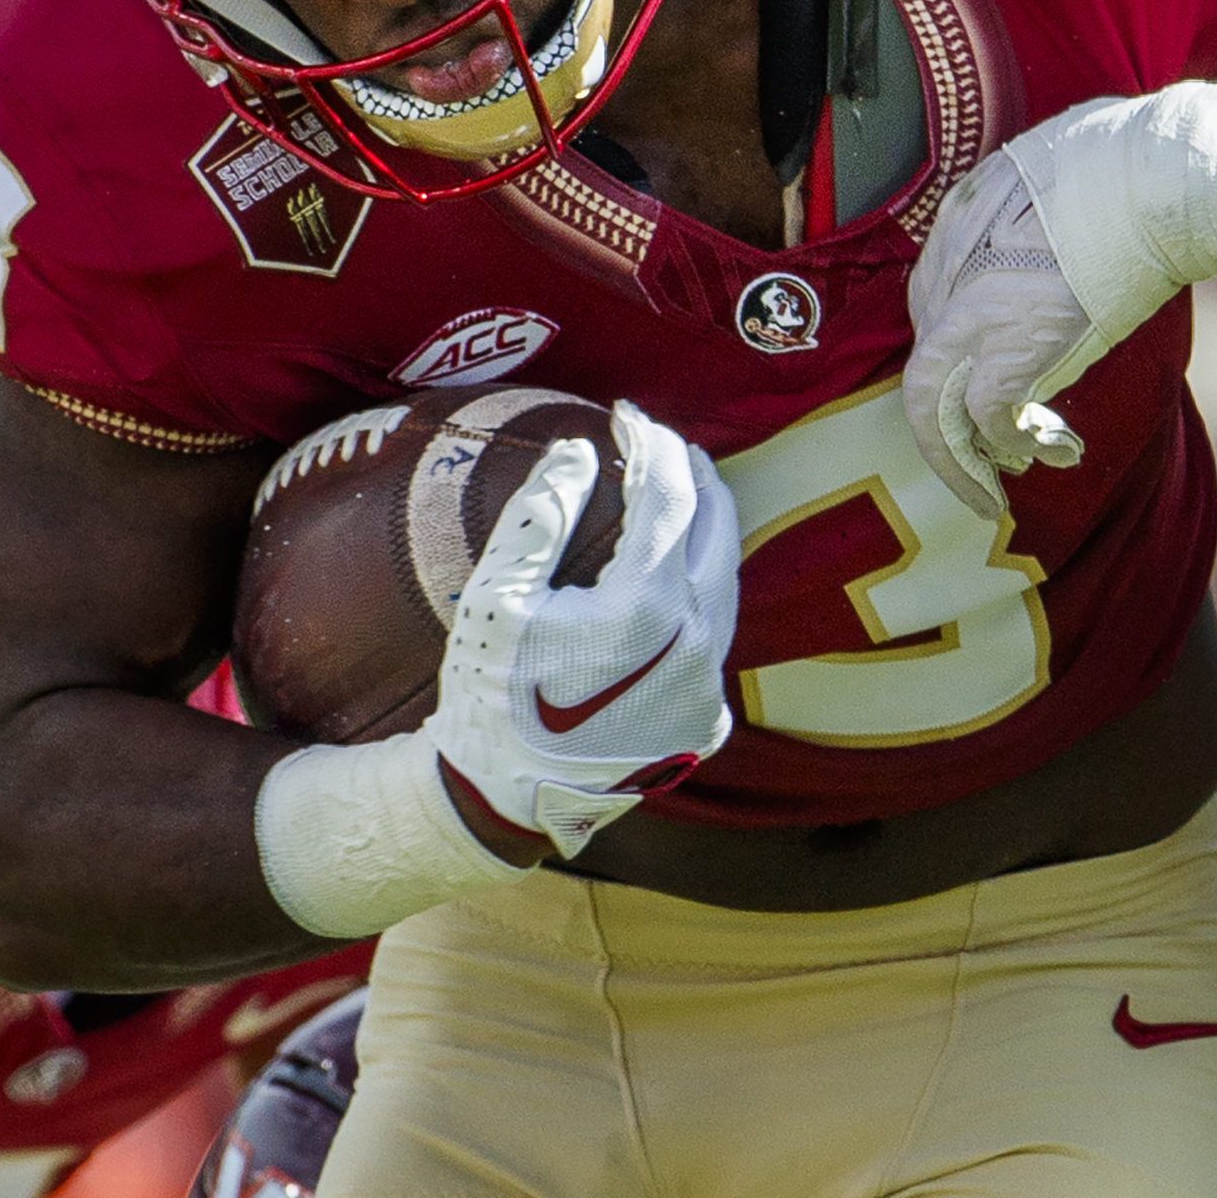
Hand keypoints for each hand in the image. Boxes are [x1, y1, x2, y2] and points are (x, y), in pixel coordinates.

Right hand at [433, 399, 740, 854]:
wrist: (504, 802)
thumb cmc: (489, 697)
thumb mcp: (495, 599)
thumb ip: (540, 515)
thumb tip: (579, 449)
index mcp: (648, 608)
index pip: (670, 494)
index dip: (650, 442)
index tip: (625, 414)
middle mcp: (697, 644)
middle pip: (719, 527)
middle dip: (693, 473)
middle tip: (660, 443)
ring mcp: (708, 686)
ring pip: (727, 581)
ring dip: (704, 530)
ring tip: (672, 494)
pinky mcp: (706, 720)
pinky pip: (717, 635)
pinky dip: (699, 591)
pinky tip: (669, 576)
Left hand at [902, 84, 1216, 516]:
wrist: (1151, 179)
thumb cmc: (1120, 158)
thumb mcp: (1048, 163)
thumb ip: (1031, 199)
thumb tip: (1055, 207)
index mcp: (954, 227)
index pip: (931, 309)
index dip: (959, 357)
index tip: (987, 384)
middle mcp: (949, 278)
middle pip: (923, 368)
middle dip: (941, 429)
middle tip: (973, 467)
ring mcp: (973, 318)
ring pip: (931, 407)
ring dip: (958, 459)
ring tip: (989, 494)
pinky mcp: (1009, 353)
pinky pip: (988, 419)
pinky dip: (1008, 447)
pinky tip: (1045, 457)